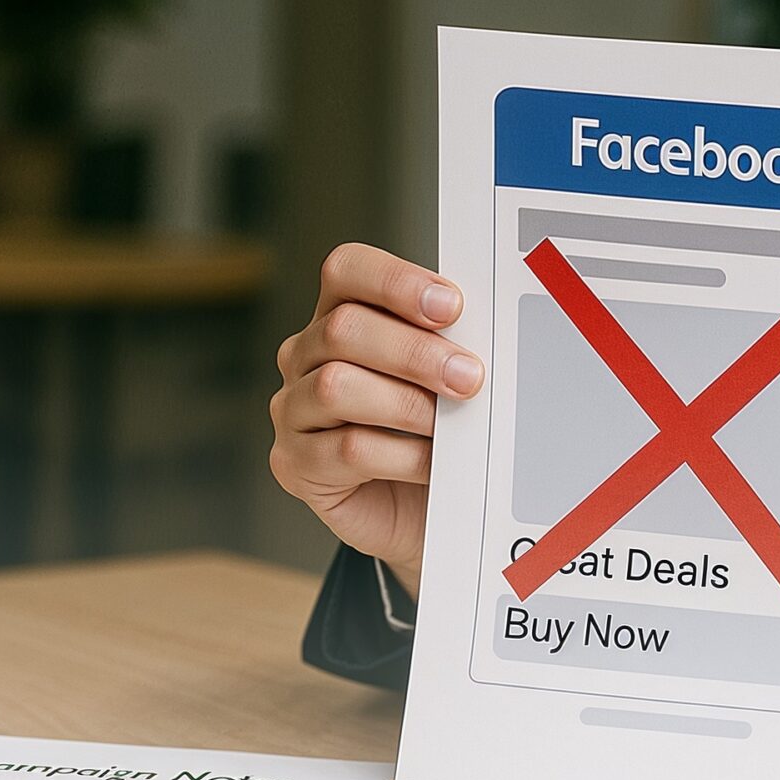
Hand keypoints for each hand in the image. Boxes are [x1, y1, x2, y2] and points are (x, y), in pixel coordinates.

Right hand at [269, 243, 482, 594]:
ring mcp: (291, 409)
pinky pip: (344, 450)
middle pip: (343, 329)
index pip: (346, 270)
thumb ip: (451, 347)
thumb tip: (487, 332)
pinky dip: (400, 457)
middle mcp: (305, 355)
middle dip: (414, 352)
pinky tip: (431, 465)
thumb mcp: (447, 380)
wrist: (423, 508)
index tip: (452, 307)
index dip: (396, 282)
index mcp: (342, 314)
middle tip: (468, 378)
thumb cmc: (438, 430)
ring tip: (449, 426)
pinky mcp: (294, 464)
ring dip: (406, 405)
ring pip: (335, 386)